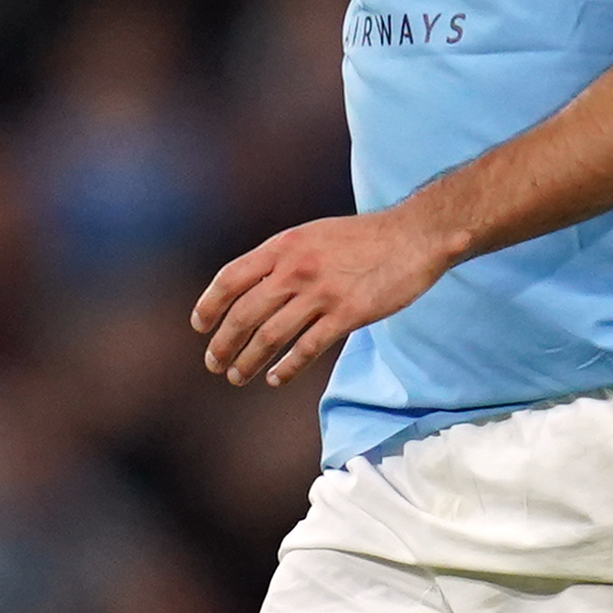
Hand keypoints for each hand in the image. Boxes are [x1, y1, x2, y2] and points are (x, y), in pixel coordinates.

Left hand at [191, 206, 454, 387]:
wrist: (413, 236)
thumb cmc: (364, 237)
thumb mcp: (313, 235)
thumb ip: (283, 258)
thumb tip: (254, 286)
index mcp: (283, 246)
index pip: (230, 279)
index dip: (209, 306)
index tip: (200, 326)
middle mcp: (295, 269)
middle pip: (243, 314)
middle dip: (223, 344)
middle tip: (214, 363)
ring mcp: (320, 293)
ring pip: (270, 336)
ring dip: (248, 361)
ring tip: (238, 376)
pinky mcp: (346, 315)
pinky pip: (306, 348)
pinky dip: (286, 368)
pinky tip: (276, 378)